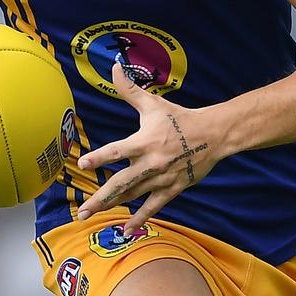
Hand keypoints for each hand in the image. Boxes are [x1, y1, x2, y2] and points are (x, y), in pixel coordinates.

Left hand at [76, 63, 220, 232]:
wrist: (212, 135)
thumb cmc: (179, 118)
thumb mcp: (153, 103)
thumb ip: (130, 89)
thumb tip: (114, 66)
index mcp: (144, 142)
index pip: (117, 151)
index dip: (100, 157)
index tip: (83, 164)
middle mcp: (150, 163)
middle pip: (121, 184)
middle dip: (100, 198)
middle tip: (82, 211)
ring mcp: (161, 179)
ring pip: (132, 196)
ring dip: (112, 206)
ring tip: (91, 216)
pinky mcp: (172, 189)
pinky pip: (153, 207)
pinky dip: (139, 219)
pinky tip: (126, 230)